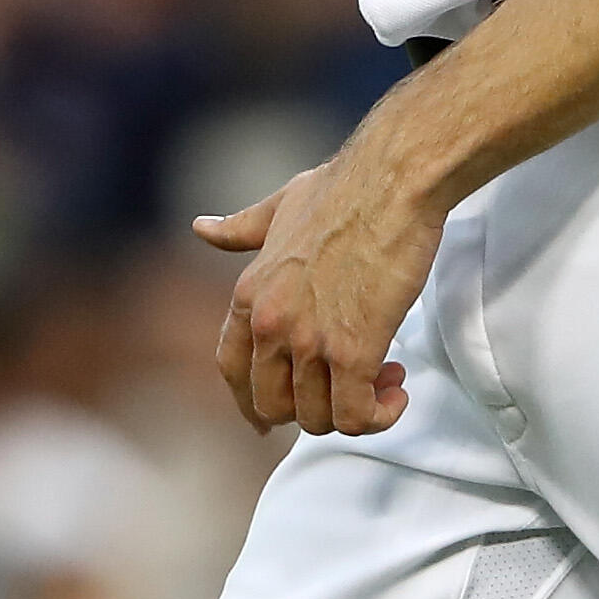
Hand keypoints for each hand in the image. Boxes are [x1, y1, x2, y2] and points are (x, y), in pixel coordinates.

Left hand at [194, 154, 446, 435]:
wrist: (391, 180)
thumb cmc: (344, 188)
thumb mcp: (280, 207)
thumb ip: (241, 229)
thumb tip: (202, 228)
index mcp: (250, 294)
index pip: (232, 371)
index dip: (250, 402)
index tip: (270, 418)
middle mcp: (271, 325)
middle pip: (273, 406)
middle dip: (310, 407)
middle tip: (347, 386)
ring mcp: (310, 341)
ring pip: (317, 417)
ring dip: (352, 410)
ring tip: (384, 379)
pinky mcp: (354, 351)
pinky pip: (355, 415)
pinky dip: (378, 416)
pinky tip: (396, 390)